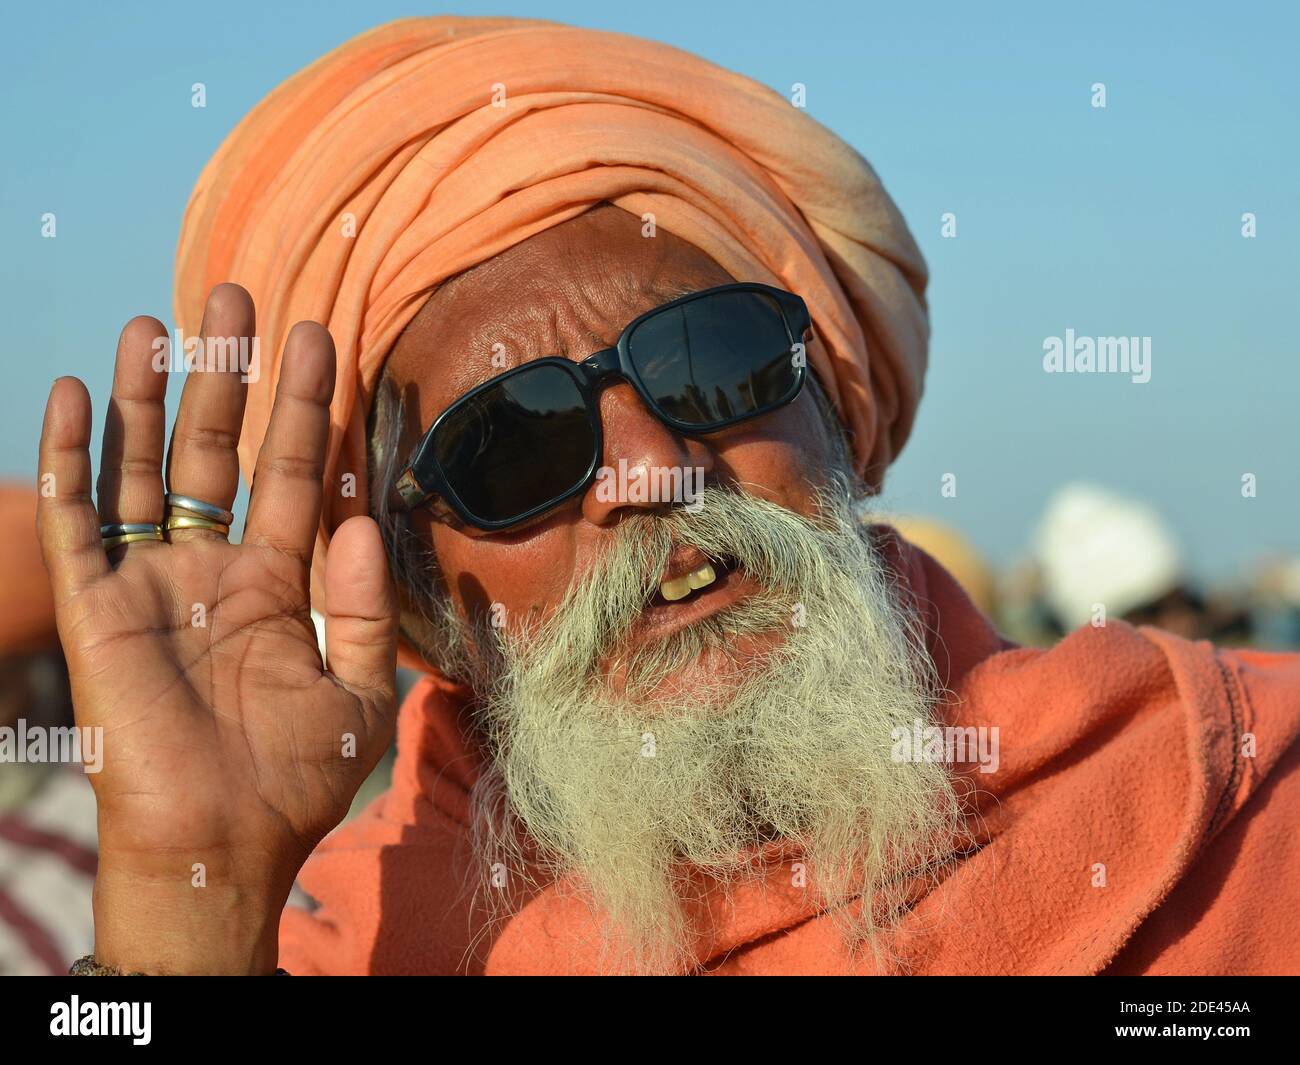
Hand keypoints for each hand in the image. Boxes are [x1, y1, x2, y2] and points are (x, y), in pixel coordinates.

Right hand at [36, 284, 397, 973]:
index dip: (306, 409)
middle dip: (229, 375)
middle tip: (240, 291)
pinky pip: (76, 519)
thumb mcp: (358, 690)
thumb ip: (363, 604)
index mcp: (277, 586)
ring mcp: (150, 583)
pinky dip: (72, 456)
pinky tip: (82, 390)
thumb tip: (366, 517)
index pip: (295, 476)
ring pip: (145, 468)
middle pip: (218, 451)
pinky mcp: (96, 606)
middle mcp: (212, 571)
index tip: (321, 336)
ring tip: (165, 319)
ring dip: (152, 396)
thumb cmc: (294, 781)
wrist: (222, 844)